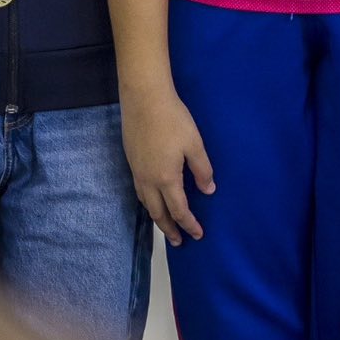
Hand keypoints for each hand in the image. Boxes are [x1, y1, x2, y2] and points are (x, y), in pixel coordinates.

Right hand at [121, 86, 214, 244]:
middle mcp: (148, 180)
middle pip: (158, 213)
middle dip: (169, 229)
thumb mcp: (194, 144)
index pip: (179, 211)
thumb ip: (202, 170)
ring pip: (145, 202)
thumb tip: (208, 191)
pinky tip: (152, 196)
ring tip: (164, 224)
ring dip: (156, 217)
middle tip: (178, 242)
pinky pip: (139, 190)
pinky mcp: (131, 159)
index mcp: (166, 179)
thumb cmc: (173, 119)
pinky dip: (147, 201)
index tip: (198, 235)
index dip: (189, 225)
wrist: (143, 97)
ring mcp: (136, 170)